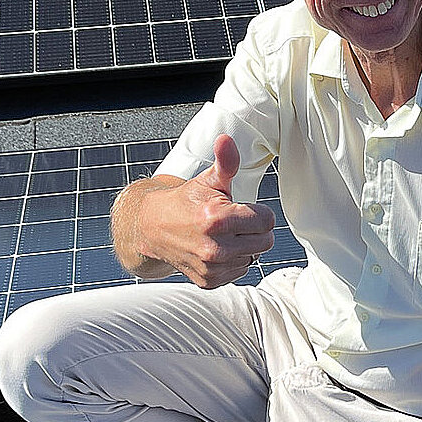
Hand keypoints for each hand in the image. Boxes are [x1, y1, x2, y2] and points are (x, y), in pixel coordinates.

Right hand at [134, 135, 275, 286]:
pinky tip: (217, 249)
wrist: (154, 228)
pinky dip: (234, 261)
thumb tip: (226, 140)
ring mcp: (211, 267)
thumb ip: (225, 162)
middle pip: (265, 241)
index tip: (242, 208)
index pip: (267, 220)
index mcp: (216, 218)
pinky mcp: (209, 281)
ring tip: (223, 235)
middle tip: (235, 222)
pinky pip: (240, 271)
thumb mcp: (208, 180)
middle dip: (255, 229)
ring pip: (253, 257)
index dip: (258, 212)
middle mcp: (214, 247)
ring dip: (245, 246)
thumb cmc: (187, 202)